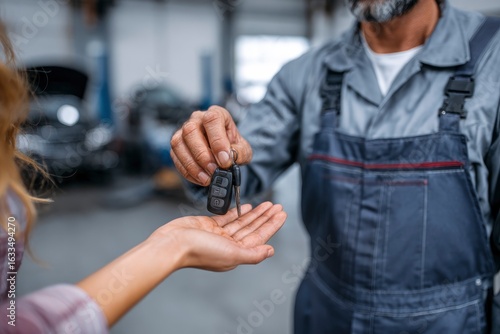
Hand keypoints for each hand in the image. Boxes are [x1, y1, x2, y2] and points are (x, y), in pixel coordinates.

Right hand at [148, 202, 285, 270]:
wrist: (172, 244)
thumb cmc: (198, 251)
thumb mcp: (231, 254)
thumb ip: (252, 253)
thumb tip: (270, 251)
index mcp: (236, 253)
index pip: (260, 237)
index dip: (272, 225)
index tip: (282, 214)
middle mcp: (229, 245)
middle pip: (253, 228)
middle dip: (266, 217)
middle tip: (278, 206)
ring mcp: (219, 235)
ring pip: (242, 221)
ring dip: (255, 213)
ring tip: (267, 204)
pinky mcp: (208, 225)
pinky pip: (227, 217)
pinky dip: (237, 211)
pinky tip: (247, 206)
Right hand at [170, 105, 252, 185]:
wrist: (223, 153)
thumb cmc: (233, 147)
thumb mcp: (243, 149)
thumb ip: (240, 152)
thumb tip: (229, 158)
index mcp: (216, 114)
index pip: (212, 120)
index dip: (217, 141)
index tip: (224, 160)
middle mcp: (197, 119)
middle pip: (191, 130)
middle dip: (202, 155)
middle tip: (214, 171)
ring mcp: (183, 131)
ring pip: (178, 143)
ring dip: (192, 165)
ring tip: (207, 178)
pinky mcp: (177, 145)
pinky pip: (176, 157)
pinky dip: (187, 171)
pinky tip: (200, 178)